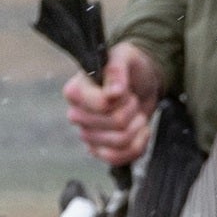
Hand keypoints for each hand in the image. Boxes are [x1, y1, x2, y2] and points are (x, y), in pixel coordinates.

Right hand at [63, 42, 162, 168]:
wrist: (140, 84)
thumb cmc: (129, 68)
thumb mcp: (125, 57)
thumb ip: (117, 70)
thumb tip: (113, 92)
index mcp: (75, 91)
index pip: (102, 106)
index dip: (122, 98)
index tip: (123, 89)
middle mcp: (76, 115)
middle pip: (116, 124)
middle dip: (133, 110)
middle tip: (130, 99)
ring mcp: (87, 136)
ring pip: (121, 142)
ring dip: (137, 126)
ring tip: (134, 113)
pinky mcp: (99, 151)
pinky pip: (119, 159)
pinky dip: (138, 145)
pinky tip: (139, 131)